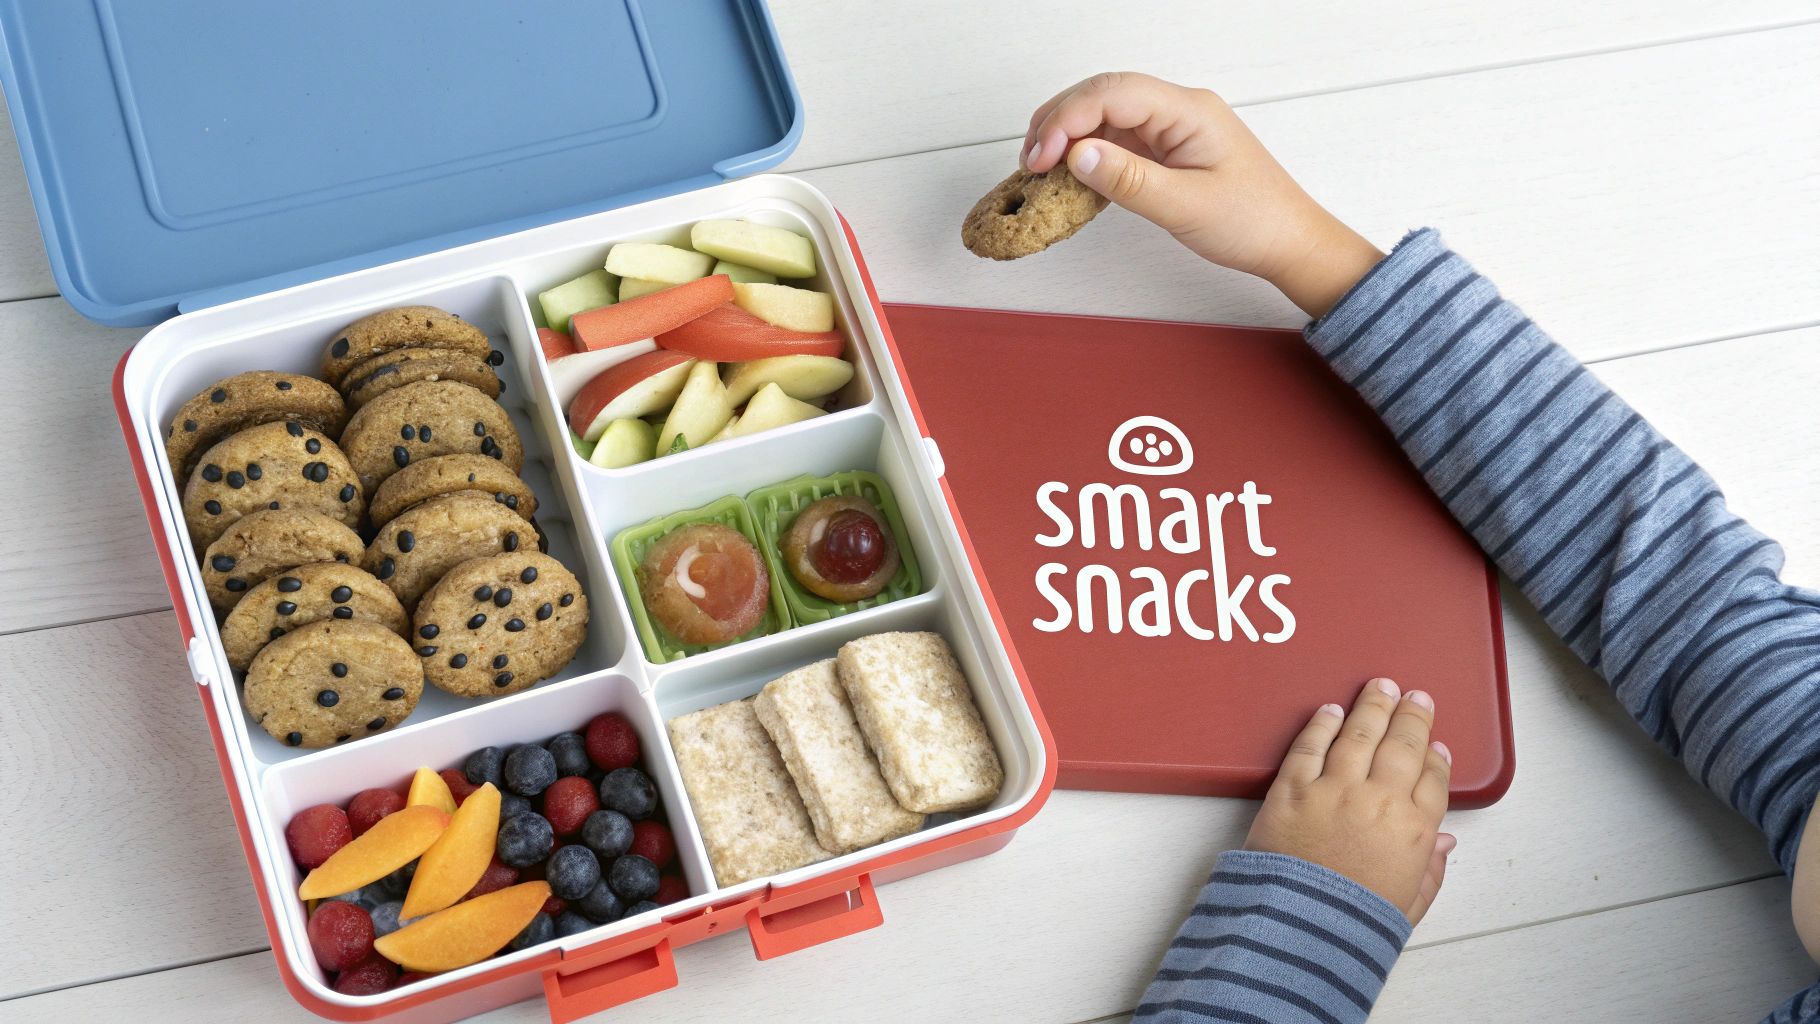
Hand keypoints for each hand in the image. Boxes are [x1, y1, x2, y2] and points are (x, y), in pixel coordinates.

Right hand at [1022, 72, 1382, 318]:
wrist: (1289, 242)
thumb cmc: (1253, 222)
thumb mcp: (1186, 206)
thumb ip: (1129, 179)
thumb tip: (1076, 154)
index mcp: (1189, 111)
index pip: (1112, 93)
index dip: (1067, 119)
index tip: (1042, 157)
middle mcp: (1178, 110)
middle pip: (1103, 95)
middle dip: (1059, 122)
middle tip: (1030, 162)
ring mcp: (1172, 128)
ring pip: (1106, 116)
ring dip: (1069, 138)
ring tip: (1041, 171)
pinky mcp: (1167, 150)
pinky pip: (1118, 141)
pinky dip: (1088, 156)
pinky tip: (1071, 179)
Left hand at [1245, 677, 1454, 923]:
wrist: (1297, 930)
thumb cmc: (1351, 925)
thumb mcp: (1409, 906)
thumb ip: (1432, 871)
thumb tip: (1445, 843)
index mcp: (1414, 832)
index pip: (1433, 780)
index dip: (1435, 758)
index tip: (1435, 744)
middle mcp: (1378, 801)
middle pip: (1402, 746)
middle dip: (1411, 717)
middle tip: (1415, 697)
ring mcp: (1333, 790)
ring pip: (1358, 734)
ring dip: (1372, 707)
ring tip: (1380, 687)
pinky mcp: (1291, 789)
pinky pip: (1309, 746)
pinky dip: (1321, 724)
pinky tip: (1330, 710)